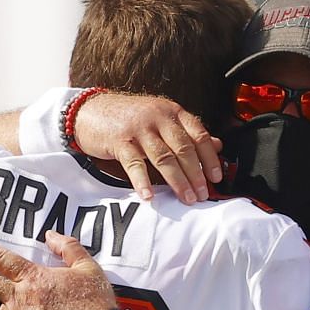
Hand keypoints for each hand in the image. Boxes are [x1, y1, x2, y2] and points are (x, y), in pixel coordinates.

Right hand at [73, 92, 222, 203]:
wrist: (90, 111)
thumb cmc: (129, 118)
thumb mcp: (161, 119)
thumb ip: (188, 132)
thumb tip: (218, 145)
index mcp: (172, 112)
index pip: (199, 135)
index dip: (210, 158)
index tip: (216, 178)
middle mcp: (159, 117)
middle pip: (183, 148)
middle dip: (195, 174)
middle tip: (202, 195)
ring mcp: (139, 129)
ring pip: (164, 157)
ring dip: (177, 181)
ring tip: (185, 198)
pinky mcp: (120, 141)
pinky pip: (135, 164)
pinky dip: (142, 182)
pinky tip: (149, 196)